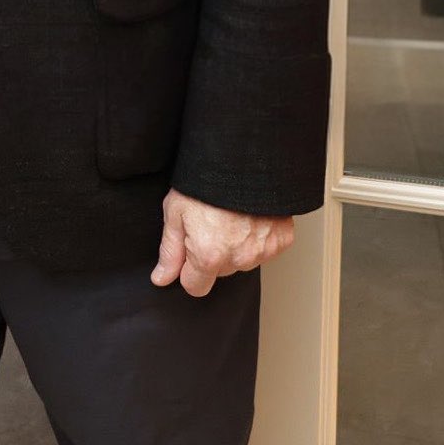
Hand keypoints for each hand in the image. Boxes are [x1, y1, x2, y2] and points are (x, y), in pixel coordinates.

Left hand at [151, 190, 294, 297]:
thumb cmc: (206, 181)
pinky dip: (257, 237)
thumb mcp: (175, 212)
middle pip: (219, 273)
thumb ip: (170, 251)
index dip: (188, 270)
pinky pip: (264, 249)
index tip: (189, 251)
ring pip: (242, 261)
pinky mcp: (281, 240)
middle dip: (212, 255)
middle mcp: (239, 259)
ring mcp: (263, 251)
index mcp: (209, 256)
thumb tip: (162, 278)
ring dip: (235, 246)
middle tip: (210, 223)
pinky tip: (249, 217)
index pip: (195, 287)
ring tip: (230, 217)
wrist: (242, 157)